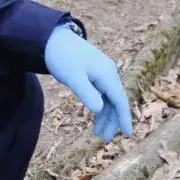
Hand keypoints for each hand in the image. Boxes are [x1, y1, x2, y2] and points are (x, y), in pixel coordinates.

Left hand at [44, 24, 132, 141]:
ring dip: (105, 116)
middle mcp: (109, 73)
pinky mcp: (96, 74)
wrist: (53, 39)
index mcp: (106, 74)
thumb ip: (87, 93)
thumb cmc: (62, 58)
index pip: (120, 100)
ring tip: (97, 133)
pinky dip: (100, 107)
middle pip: (116, 101)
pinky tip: (95, 116)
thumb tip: (99, 110)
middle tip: (103, 139)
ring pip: (109, 99)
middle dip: (112, 121)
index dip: (124, 118)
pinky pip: (103, 93)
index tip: (126, 134)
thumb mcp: (73, 78)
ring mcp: (103, 73)